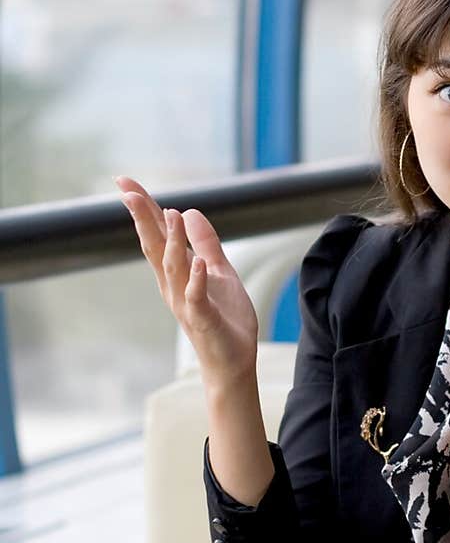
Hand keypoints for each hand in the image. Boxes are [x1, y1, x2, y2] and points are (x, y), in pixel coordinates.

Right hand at [115, 175, 258, 386]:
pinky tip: (198, 261)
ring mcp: (186, 303)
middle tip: (126, 190)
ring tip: (170, 214)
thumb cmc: (225, 319)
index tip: (125, 182)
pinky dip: (196, 279)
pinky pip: (196, 296)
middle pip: (153, 247)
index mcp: (176, 273)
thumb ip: (205, 243)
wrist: (232, 361)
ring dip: (171, 241)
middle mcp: (173, 286)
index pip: (155, 235)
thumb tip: (189, 211)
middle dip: (142, 218)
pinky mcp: (203, 319)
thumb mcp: (219, 272)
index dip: (143, 208)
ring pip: (174, 268)